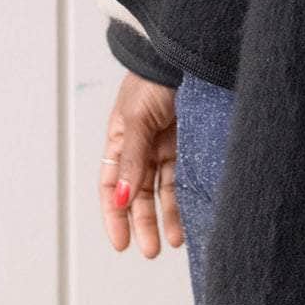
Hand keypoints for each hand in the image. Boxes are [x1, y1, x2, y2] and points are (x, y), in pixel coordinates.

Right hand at [100, 70, 184, 256]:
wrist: (186, 54)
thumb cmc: (152, 79)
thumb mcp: (136, 119)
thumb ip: (131, 160)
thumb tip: (121, 199)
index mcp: (120, 139)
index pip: (111, 185)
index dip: (114, 215)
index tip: (121, 243)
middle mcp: (143, 146)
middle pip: (139, 193)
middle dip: (143, 223)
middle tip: (151, 250)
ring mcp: (168, 145)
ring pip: (165, 189)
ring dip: (168, 216)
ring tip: (175, 241)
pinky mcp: (192, 142)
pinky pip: (187, 176)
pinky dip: (188, 197)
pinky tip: (193, 216)